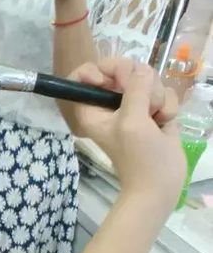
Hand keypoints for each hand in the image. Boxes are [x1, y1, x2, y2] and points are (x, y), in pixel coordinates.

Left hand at [69, 59, 185, 209]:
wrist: (160, 184)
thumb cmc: (139, 157)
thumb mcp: (131, 122)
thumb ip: (135, 91)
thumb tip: (142, 70)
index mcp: (92, 107)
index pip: (85, 73)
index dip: (97, 69)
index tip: (108, 80)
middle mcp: (110, 102)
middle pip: (121, 68)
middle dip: (137, 80)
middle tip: (143, 101)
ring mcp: (134, 104)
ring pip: (147, 77)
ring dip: (156, 96)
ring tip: (155, 117)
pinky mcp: (154, 108)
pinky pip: (163, 90)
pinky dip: (167, 104)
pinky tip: (165, 121)